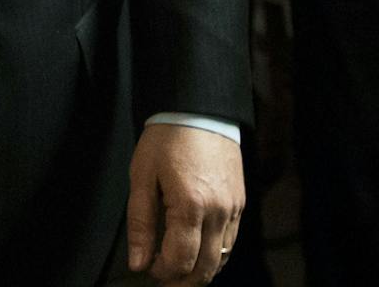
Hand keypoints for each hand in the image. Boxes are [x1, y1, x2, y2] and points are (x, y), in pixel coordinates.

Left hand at [125, 123, 243, 283]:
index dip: (161, 273)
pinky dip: (215, 255)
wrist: (198, 108)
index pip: (179, 261)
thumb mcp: (142, 176)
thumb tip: (138, 262)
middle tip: (163, 279)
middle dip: (181, 282)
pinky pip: (231, 242)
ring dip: (200, 271)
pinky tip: (198, 250)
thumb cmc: (167, 138)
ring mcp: (233, 208)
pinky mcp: (240, 202)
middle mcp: (218, 211)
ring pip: (222, 259)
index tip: (148, 267)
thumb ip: (140, 223)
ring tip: (178, 269)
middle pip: (205, 269)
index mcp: (190, 206)